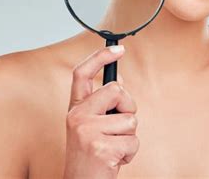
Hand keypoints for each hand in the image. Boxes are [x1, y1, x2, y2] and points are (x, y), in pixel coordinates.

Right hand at [62, 45, 139, 178]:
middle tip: (119, 126)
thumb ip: (103, 103)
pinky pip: (133, 141)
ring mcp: (87, 131)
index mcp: (75, 107)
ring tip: (113, 147)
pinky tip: (115, 160)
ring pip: (130, 119)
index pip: (82, 73)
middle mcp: (77, 116)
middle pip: (116, 90)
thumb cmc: (91, 154)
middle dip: (128, 106)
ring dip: (129, 136)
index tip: (118, 48)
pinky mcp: (100, 148)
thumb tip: (119, 80)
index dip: (100, 57)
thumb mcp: (92, 124)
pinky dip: (130, 152)